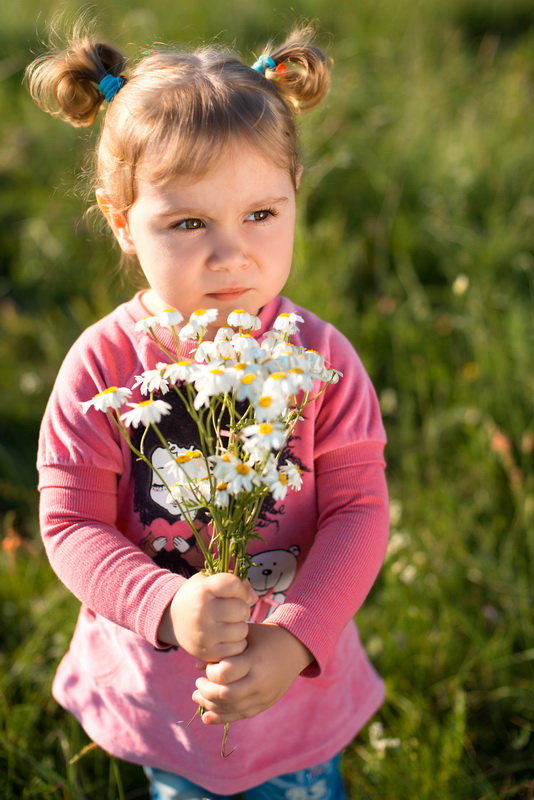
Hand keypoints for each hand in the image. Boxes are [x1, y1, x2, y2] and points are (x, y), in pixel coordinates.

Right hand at [157, 572, 254, 661]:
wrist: (172, 620)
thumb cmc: (197, 596)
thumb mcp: (209, 582)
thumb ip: (234, 582)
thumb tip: (254, 597)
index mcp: (202, 591)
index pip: (233, 584)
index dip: (240, 588)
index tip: (235, 591)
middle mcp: (202, 612)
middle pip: (241, 609)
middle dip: (242, 607)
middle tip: (232, 609)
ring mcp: (204, 635)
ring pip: (242, 630)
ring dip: (240, 626)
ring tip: (229, 622)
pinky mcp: (208, 653)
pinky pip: (237, 648)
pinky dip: (236, 642)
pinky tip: (227, 636)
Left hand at [192, 622, 313, 723]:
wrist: (294, 648)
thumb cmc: (265, 637)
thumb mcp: (244, 635)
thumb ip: (222, 648)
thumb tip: (196, 666)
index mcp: (254, 660)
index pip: (225, 673)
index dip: (211, 671)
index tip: (209, 665)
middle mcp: (260, 681)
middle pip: (226, 695)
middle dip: (206, 691)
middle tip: (198, 683)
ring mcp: (263, 696)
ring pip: (231, 709)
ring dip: (210, 705)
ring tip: (198, 696)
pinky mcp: (264, 704)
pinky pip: (240, 716)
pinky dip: (221, 717)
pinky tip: (207, 716)